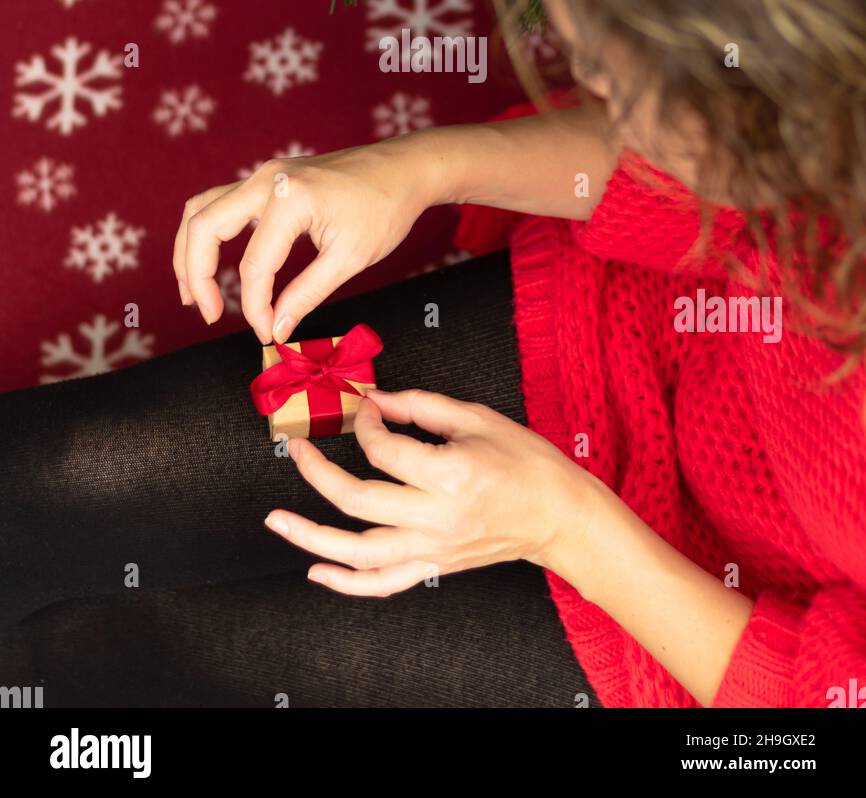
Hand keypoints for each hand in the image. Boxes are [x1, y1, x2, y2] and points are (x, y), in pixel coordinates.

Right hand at [172, 141, 437, 344]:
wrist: (404, 168)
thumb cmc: (385, 209)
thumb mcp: (350, 259)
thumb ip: (306, 295)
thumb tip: (275, 328)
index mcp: (291, 199)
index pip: (254, 265)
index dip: (254, 307)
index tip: (266, 333)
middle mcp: (268, 179)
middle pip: (205, 227)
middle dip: (196, 276)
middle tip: (210, 315)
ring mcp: (265, 175)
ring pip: (202, 209)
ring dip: (190, 251)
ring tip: (194, 293)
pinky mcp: (269, 178)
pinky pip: (220, 202)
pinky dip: (207, 233)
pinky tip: (210, 262)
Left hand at [264, 388, 601, 595]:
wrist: (560, 514)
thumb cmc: (526, 461)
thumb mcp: (476, 417)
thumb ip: (421, 406)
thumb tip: (377, 397)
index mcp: (449, 473)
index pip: (383, 448)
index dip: (365, 423)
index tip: (365, 409)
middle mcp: (436, 516)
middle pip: (357, 500)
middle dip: (317, 473)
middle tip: (295, 449)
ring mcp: (434, 548)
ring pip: (359, 552)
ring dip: (311, 537)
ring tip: (276, 521)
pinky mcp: (435, 567)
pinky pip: (383, 584)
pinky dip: (346, 582)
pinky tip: (317, 571)